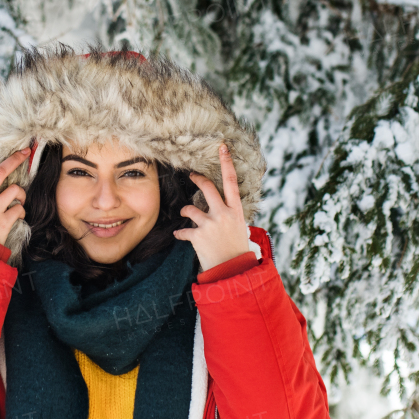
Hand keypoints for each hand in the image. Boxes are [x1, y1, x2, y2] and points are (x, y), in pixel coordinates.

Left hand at [173, 143, 253, 271]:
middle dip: (197, 179)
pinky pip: (183, 230)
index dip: (226, 163)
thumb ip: (230, 213)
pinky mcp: (198, 236)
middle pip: (207, 188)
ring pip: (190, 208)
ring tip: (185, 215)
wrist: (233, 270)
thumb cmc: (237, 248)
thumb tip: (224, 204)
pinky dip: (180, 233)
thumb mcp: (239, 227)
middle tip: (191, 175)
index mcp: (235, 210)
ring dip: (185, 211)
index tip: (222, 147)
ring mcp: (210, 224)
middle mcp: (223, 214)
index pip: (231, 181)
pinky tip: (179, 235)